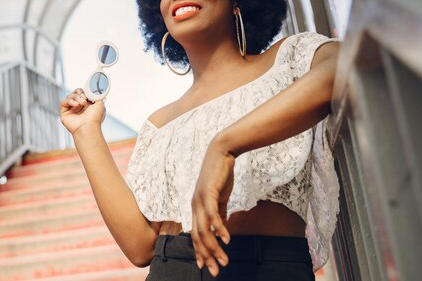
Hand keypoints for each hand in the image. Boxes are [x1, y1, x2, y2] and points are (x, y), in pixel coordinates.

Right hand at [60, 88, 105, 136]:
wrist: (89, 127)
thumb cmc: (95, 118)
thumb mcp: (100, 103)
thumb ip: (97, 95)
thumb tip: (94, 90)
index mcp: (86, 105)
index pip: (82, 93)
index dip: (84, 91)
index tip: (87, 93)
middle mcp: (78, 107)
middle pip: (75, 93)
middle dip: (79, 93)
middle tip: (84, 97)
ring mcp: (71, 110)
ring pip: (69, 96)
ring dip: (76, 97)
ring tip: (82, 103)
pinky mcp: (64, 113)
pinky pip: (63, 102)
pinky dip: (70, 101)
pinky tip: (76, 105)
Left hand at [191, 139, 234, 276]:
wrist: (222, 152)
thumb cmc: (220, 174)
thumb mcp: (220, 197)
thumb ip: (220, 212)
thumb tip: (222, 228)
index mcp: (196, 208)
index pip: (195, 235)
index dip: (200, 252)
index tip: (206, 266)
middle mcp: (195, 206)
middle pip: (198, 237)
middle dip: (206, 256)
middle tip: (216, 271)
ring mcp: (200, 200)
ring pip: (204, 230)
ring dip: (214, 247)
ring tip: (224, 260)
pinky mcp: (208, 193)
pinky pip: (213, 215)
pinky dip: (219, 229)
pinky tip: (227, 239)